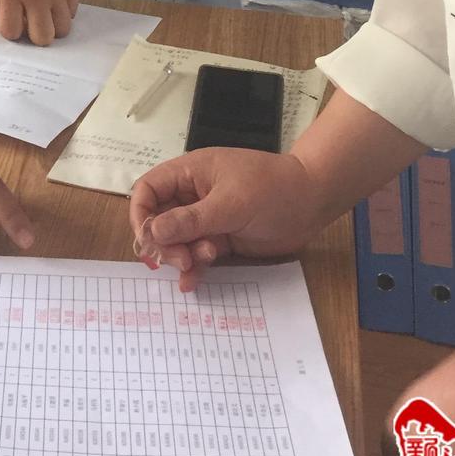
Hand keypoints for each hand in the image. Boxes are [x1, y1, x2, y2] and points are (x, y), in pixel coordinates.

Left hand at [0, 0, 77, 43]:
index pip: (11, 32)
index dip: (10, 31)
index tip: (10, 20)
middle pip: (41, 38)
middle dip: (34, 35)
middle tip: (30, 21)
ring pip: (62, 30)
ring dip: (52, 26)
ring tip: (45, 12)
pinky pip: (73, 12)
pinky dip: (64, 12)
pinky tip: (56, 0)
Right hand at [129, 147, 324, 291]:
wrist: (312, 203)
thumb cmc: (271, 189)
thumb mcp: (230, 203)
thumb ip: (190, 219)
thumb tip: (152, 232)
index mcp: (190, 172)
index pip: (149, 189)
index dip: (142, 213)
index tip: (148, 240)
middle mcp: (194, 194)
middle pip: (159, 219)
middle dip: (164, 242)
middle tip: (180, 260)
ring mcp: (208, 218)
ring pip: (177, 240)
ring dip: (181, 255)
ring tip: (200, 261)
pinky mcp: (221, 239)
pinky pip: (196, 254)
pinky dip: (192, 268)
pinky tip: (192, 283)